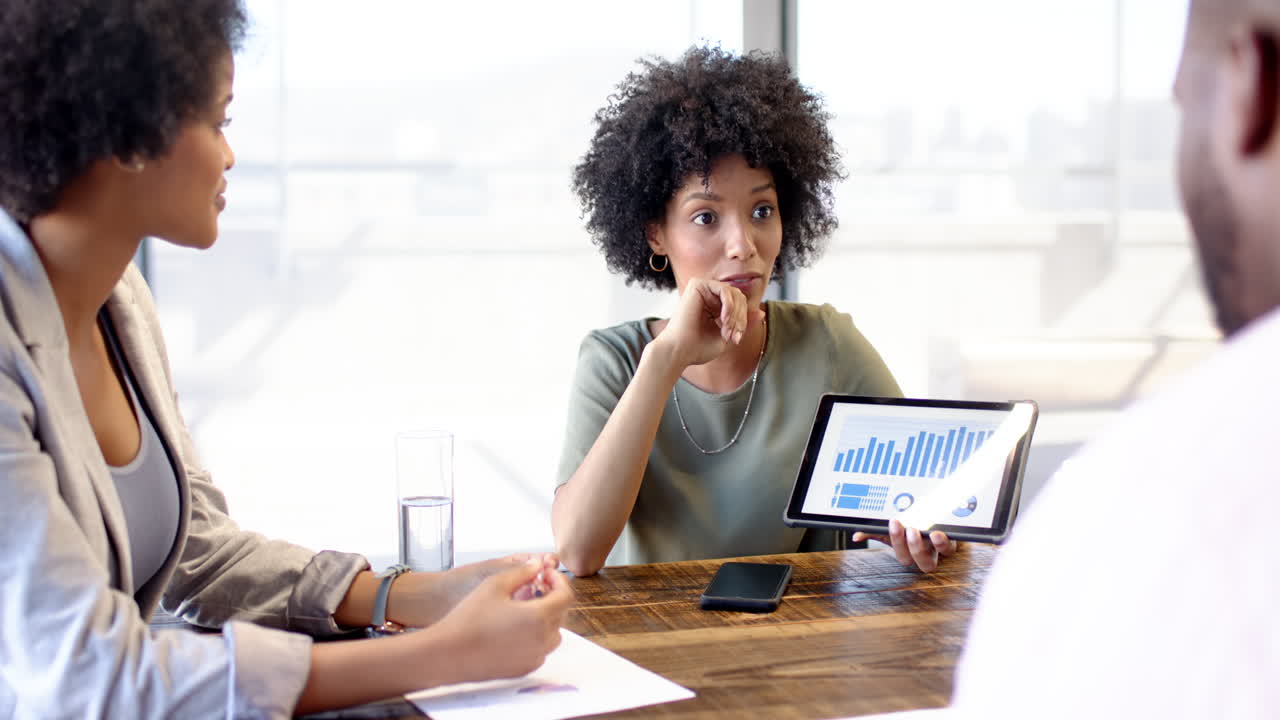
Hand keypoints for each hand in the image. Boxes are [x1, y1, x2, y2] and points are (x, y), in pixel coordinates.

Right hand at [431, 557, 574, 681]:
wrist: (448, 653)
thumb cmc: (468, 618)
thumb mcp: (495, 585)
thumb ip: (522, 572)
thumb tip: (537, 565)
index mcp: (538, 616)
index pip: (566, 596)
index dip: (559, 581)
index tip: (546, 575)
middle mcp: (542, 640)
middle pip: (561, 614)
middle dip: (552, 597)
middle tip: (535, 587)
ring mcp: (534, 657)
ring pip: (554, 634)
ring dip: (547, 618)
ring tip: (526, 608)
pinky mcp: (525, 669)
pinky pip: (541, 650)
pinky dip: (536, 637)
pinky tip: (516, 628)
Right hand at [655, 277, 764, 367]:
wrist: (679, 351)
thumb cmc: (698, 348)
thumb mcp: (728, 335)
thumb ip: (743, 324)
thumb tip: (761, 312)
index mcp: (714, 305)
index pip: (739, 305)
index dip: (743, 322)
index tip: (736, 340)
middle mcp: (708, 294)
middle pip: (739, 297)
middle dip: (740, 318)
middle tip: (732, 336)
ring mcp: (702, 287)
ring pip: (734, 293)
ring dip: (735, 314)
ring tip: (726, 329)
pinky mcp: (697, 284)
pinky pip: (725, 289)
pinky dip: (729, 305)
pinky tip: (724, 319)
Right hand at [853, 518, 956, 572]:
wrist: (930, 515)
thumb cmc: (906, 524)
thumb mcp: (889, 528)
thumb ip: (873, 531)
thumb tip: (856, 536)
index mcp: (909, 551)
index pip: (904, 557)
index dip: (899, 543)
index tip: (894, 522)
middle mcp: (927, 552)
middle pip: (924, 562)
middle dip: (916, 547)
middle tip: (910, 528)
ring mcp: (942, 547)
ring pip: (943, 554)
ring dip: (938, 545)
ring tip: (932, 532)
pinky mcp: (954, 539)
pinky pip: (954, 544)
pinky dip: (947, 540)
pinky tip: (941, 530)